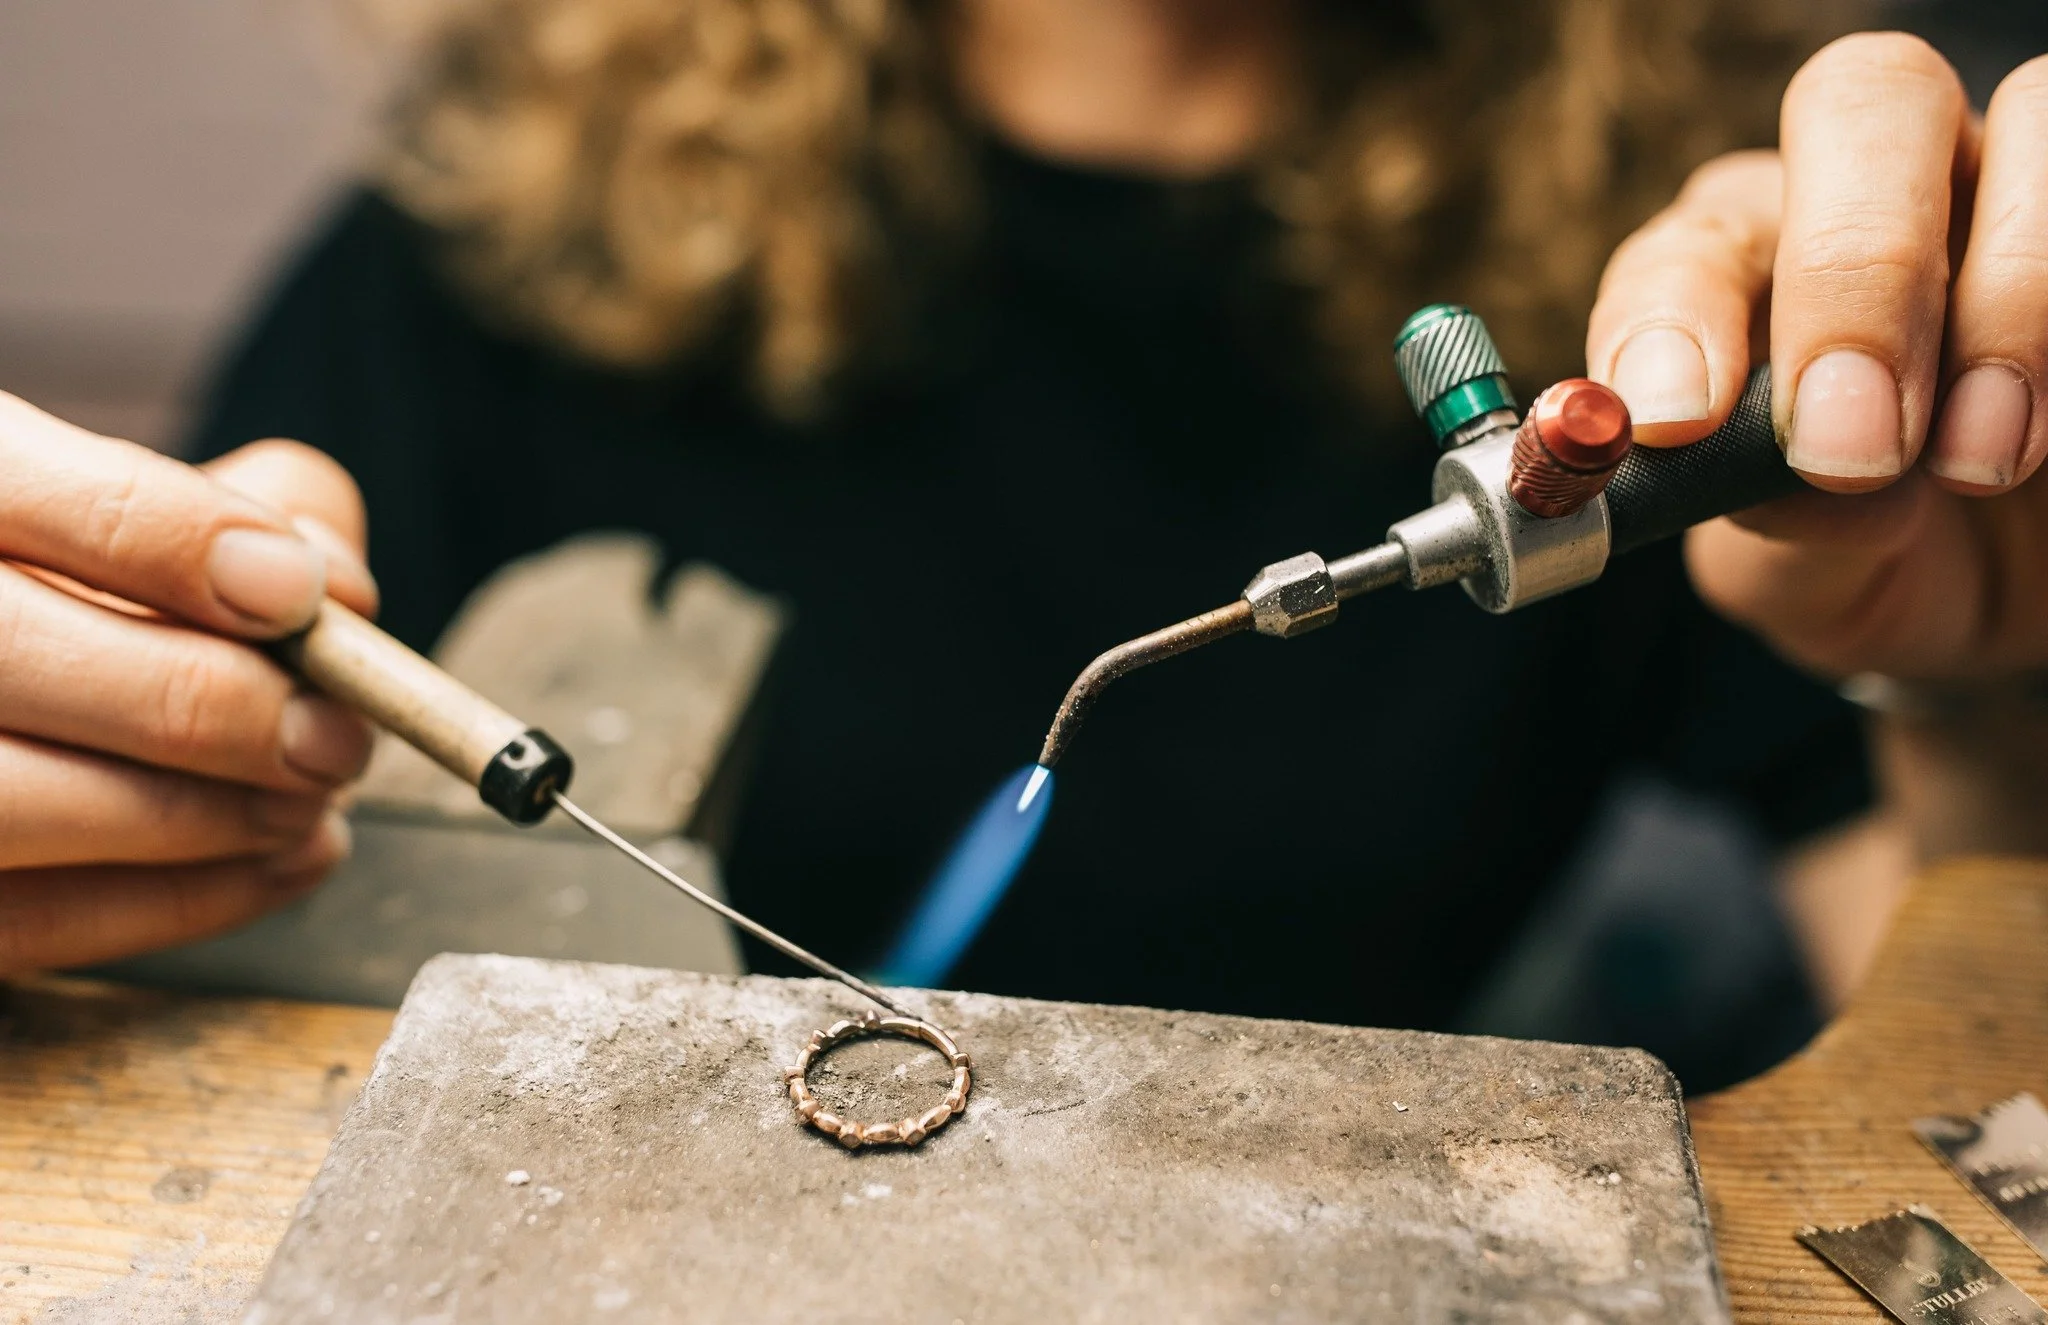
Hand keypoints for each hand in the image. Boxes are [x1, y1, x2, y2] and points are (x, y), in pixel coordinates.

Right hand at [0, 392, 377, 974]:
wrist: (45, 686)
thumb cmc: (124, 589)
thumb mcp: (189, 508)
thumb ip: (275, 509)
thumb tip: (335, 588)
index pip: (27, 494)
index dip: (179, 543)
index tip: (299, 597)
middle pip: (10, 653)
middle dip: (210, 706)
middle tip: (335, 737)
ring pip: (11, 800)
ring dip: (200, 817)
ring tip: (312, 802)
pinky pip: (31, 921)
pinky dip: (181, 900)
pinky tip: (284, 859)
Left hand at [1587, 35, 2047, 679]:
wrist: (2003, 594)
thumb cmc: (1876, 567)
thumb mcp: (1795, 579)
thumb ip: (1775, 532)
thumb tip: (1810, 482)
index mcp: (1746, 266)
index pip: (1691, 241)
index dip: (1674, 312)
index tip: (1679, 419)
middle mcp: (1876, 195)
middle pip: (1863, 103)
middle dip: (1858, 266)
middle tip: (1855, 446)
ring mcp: (2011, 189)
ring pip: (2029, 115)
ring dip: (2009, 296)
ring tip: (1979, 462)